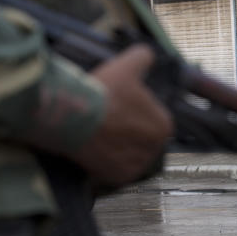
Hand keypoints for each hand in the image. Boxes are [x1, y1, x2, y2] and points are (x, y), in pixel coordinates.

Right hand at [70, 45, 173, 186]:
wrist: (72, 115)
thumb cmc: (103, 91)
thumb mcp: (126, 64)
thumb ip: (143, 57)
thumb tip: (148, 55)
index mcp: (163, 126)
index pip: (153, 118)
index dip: (135, 110)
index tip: (119, 105)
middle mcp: (154, 151)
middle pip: (141, 138)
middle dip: (127, 130)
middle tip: (107, 119)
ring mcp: (135, 168)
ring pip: (128, 154)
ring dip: (118, 147)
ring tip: (99, 133)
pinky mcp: (115, 179)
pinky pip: (113, 170)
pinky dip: (105, 162)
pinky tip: (94, 148)